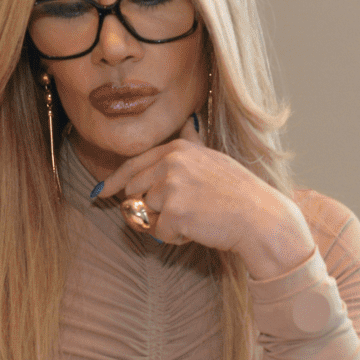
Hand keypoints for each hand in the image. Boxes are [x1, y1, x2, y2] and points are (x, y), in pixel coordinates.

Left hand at [95, 118, 317, 279]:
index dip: (114, 182)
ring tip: (195, 218)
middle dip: (149, 208)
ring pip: (146, 214)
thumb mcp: (214, 158)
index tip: (99, 193)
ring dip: (165, 223)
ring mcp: (171, 187)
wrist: (259, 217)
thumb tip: (188, 122)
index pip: (133, 165)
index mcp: (178, 149)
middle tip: (179, 213)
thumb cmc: (238, 192)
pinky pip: (158, 233)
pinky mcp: (174, 212)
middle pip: (134, 192)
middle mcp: (171, 163)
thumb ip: (193, 143)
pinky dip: (175, 237)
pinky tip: (197, 230)